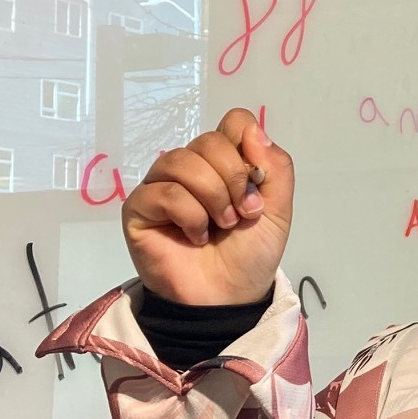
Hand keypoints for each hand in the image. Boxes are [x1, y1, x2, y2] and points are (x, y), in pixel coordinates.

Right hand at [123, 109, 294, 305]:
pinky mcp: (139, 208)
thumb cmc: (250, 254)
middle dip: (234, 180)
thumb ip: (275, 167)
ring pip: (183, 161)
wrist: (228, 297)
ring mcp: (162, 184)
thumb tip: (253, 130)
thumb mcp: (278, 210)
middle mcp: (191, 166)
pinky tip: (195, 237)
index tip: (257, 183)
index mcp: (224, 161)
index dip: (248, 146)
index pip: (234, 121)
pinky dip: (189, 216)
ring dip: (213, 198)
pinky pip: (164, 192)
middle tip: (241, 215)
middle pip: (210, 141)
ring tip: (220, 226)